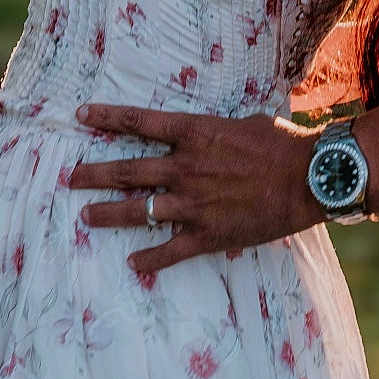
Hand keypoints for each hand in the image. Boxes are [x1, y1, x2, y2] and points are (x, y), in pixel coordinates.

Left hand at [66, 103, 320, 273]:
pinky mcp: (207, 234)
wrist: (307, 177)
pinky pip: (169, 250)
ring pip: (139, 210)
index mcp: (195, 132)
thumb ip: (216, 131)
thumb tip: (207, 133)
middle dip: (95, 173)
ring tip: (86, 216)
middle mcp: (186, 167)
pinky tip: (133, 263)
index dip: (108, 118)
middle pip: (128, 170)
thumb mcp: (243, 123)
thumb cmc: (281, 143)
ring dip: (109, 214)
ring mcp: (194, 202)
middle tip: (71, 177)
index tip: (81, 115)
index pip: (140, 122)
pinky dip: (149, 259)